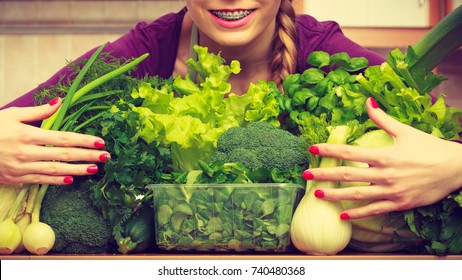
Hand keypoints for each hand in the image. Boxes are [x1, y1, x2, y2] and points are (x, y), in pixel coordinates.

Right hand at [0, 98, 109, 184]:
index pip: (63, 138)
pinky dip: (58, 181)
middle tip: (106, 157)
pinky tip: (73, 179)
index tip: (100, 142)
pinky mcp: (17, 178)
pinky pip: (42, 180)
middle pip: (64, 155)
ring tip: (95, 169)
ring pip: (56, 170)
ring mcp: (22, 167)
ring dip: (78, 170)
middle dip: (88, 156)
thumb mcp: (12, 115)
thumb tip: (59, 102)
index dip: (84, 141)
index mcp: (28, 134)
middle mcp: (27, 152)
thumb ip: (38, 112)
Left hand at [303, 97, 461, 218]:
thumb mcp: (405, 131)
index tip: (312, 149)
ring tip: (318, 195)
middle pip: (347, 175)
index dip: (329, 150)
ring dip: (335, 195)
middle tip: (305, 175)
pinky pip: (374, 210)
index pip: (349, 153)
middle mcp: (384, 174)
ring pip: (357, 195)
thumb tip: (368, 101)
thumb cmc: (430, 148)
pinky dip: (358, 213)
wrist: (455, 168)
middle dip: (324, 175)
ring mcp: (390, 191)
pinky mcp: (398, 203)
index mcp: (383, 155)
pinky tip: (343, 215)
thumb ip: (382, 119)